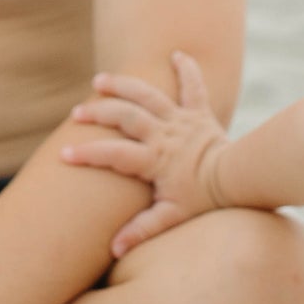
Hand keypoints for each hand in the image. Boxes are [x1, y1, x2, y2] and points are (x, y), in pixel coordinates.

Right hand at [61, 50, 228, 257]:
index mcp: (155, 159)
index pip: (115, 155)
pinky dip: (187, 69)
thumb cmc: (204, 201)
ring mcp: (181, 120)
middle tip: (77, 112)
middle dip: (99, 112)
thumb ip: (141, 230)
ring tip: (101, 80)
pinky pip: (193, 86)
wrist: (239, 179)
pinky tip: (177, 55)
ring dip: (124, 86)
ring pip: (149, 96)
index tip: (64, 154)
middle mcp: (164, 134)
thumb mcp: (171, 217)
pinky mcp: (200, 113)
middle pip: (126, 116)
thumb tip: (113, 249)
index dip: (89, 155)